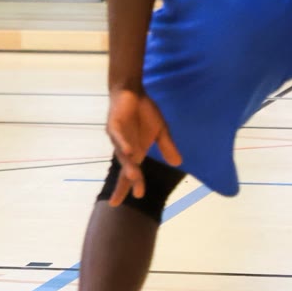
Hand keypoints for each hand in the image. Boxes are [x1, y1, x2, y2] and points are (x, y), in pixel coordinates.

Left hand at [104, 88, 181, 205]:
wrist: (132, 92)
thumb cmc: (144, 112)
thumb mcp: (160, 131)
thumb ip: (166, 147)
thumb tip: (177, 163)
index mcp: (135, 152)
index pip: (130, 174)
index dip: (130, 186)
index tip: (133, 198)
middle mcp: (124, 147)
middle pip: (125, 168)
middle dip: (127, 182)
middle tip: (132, 196)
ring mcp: (118, 136)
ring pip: (122, 154)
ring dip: (128, 164)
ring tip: (134, 176)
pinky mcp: (114, 123)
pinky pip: (117, 135)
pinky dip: (123, 143)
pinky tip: (129, 151)